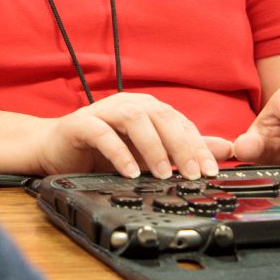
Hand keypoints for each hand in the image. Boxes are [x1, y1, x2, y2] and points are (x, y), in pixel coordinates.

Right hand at [35, 93, 228, 179]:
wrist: (54, 149)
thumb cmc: (101, 152)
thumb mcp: (148, 155)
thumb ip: (182, 150)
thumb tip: (224, 149)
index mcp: (147, 109)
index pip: (180, 122)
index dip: (198, 145)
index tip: (211, 171)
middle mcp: (128, 105)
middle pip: (162, 116)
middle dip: (180, 145)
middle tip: (192, 174)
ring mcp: (103, 112)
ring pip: (134, 119)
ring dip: (152, 147)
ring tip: (162, 174)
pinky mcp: (81, 124)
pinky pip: (102, 133)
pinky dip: (119, 152)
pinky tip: (130, 172)